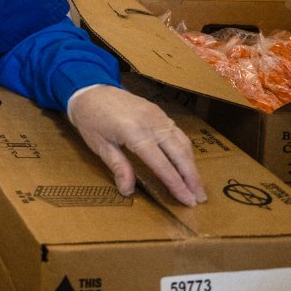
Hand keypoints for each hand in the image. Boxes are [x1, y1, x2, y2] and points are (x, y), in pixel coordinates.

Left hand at [68, 85, 207, 206]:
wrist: (90, 90)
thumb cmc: (90, 119)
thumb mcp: (98, 145)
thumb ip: (117, 166)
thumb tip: (127, 191)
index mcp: (134, 132)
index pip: (161, 163)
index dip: (176, 184)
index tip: (188, 201)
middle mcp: (151, 123)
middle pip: (179, 153)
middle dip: (192, 178)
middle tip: (200, 198)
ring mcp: (158, 115)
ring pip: (182, 143)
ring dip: (192, 165)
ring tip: (196, 186)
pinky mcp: (159, 112)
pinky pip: (178, 133)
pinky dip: (186, 150)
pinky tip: (187, 163)